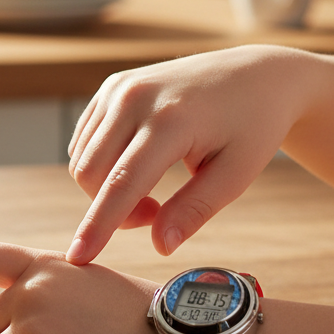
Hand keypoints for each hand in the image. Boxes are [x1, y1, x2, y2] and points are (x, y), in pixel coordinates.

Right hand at [66, 45, 312, 263]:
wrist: (255, 74)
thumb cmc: (253, 127)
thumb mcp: (237, 175)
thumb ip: (194, 210)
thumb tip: (160, 246)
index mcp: (171, 120)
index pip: (122, 183)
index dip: (98, 225)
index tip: (77, 258)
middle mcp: (135, 98)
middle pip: (90, 174)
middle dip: (111, 209)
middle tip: (155, 215)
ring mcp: (119, 88)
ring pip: (82, 159)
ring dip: (106, 188)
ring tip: (152, 189)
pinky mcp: (112, 86)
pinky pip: (85, 140)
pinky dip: (102, 165)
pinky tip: (137, 164)